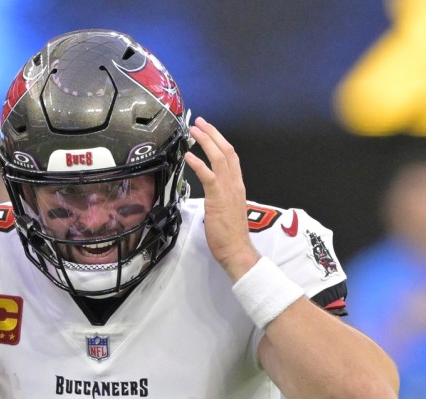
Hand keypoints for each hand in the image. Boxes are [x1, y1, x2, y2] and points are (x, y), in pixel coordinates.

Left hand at [184, 117, 258, 280]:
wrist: (237, 250)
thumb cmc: (230, 234)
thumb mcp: (225, 209)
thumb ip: (220, 196)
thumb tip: (211, 191)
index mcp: (237, 186)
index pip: (231, 157)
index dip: (220, 141)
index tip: (209, 131)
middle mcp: (235, 184)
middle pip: (227, 151)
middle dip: (213, 134)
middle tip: (200, 122)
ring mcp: (228, 190)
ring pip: (220, 158)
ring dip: (206, 141)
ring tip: (194, 131)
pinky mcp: (219, 198)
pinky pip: (209, 176)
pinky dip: (199, 163)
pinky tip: (189, 155)